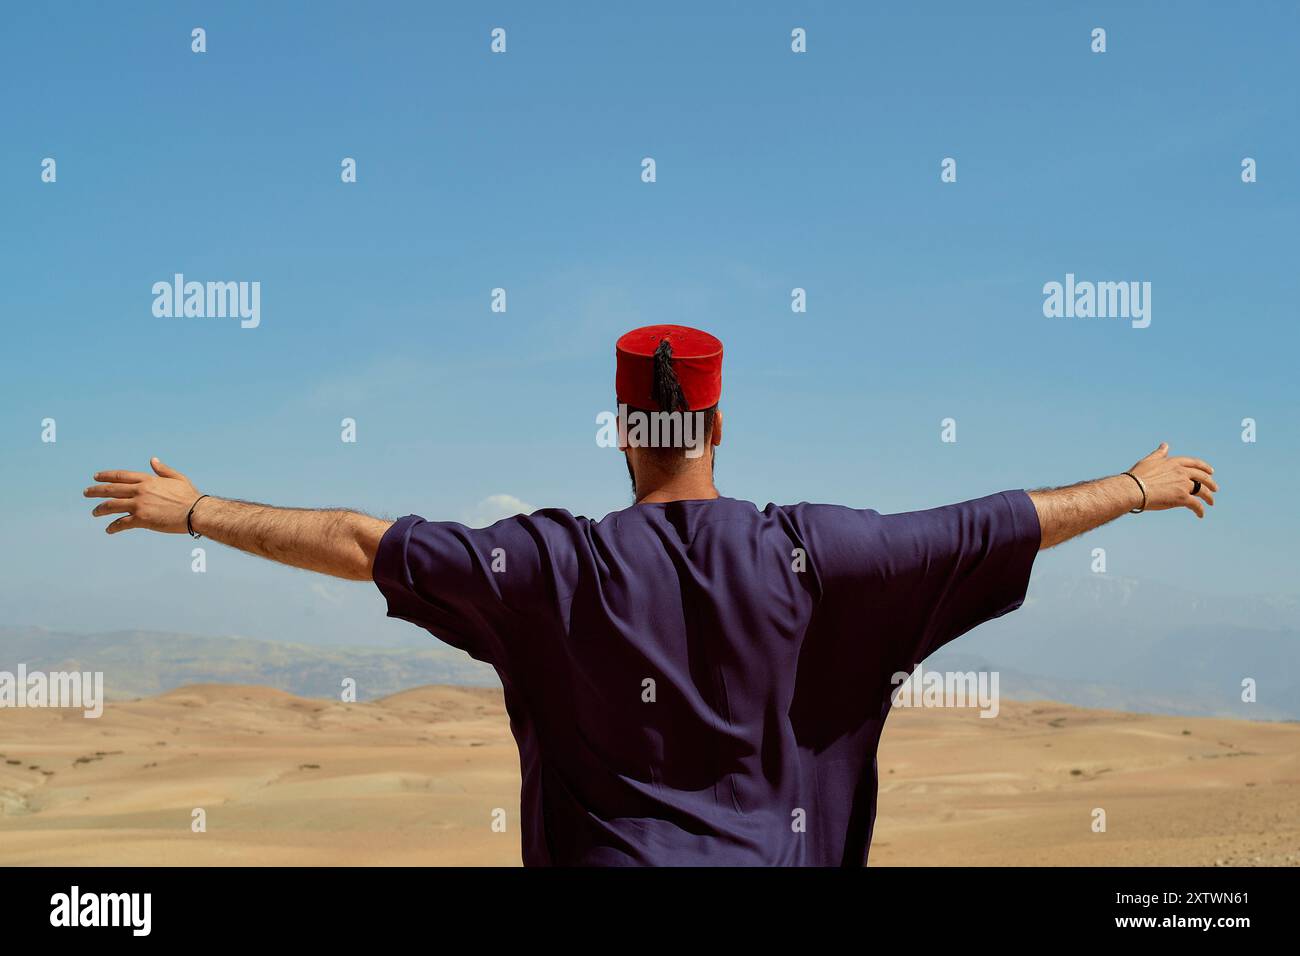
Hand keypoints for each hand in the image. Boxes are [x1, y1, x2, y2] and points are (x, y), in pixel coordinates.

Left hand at [84, 458, 202, 533]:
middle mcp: (140, 491)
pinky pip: (121, 523)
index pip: (121, 476)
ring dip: (100, 509)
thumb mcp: (177, 478)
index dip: (106, 476)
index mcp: (148, 480)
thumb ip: (163, 469)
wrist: (196, 512)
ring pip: (112, 505)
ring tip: (94, 512)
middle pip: (111, 489)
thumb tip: (152, 460)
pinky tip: (109, 530)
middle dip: (96, 490)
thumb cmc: (190, 496)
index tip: (96, 477)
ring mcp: (139, 505)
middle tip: (86, 492)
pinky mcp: (142, 519)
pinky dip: (113, 527)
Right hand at [1128, 443, 1217, 516]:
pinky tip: (1200, 514)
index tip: (1210, 471)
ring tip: (1210, 503)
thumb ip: (1159, 453)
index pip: (1195, 463)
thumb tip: (1165, 445)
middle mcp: (1182, 472)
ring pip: (1203, 491)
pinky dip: (1200, 510)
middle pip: (1202, 477)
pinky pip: (1196, 505)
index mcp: (1175, 462)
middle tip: (1215, 488)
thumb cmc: (1138, 476)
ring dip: (1208, 497)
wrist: (1134, 489)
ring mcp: (1184, 485)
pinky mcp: (1182, 498)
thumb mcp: (1149, 461)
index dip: (1204, 468)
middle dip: (1210, 483)